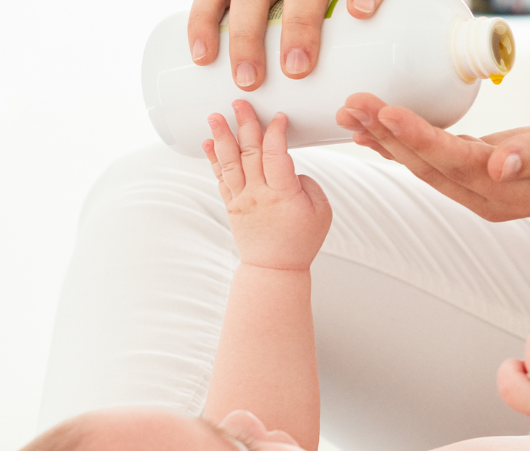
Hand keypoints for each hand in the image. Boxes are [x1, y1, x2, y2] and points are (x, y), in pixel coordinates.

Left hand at [187, 0, 383, 90]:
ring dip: (297, 28)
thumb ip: (270, 43)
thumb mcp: (276, 15)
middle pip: (251, 1)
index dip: (203, 25)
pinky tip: (359, 13)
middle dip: (245, 39)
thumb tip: (264, 107)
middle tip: (249, 80)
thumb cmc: (297, 11)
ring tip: (297, 67)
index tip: (203, 59)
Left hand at [204, 101, 331, 270]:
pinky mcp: (232, 205)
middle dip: (244, 124)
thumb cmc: (301, 241)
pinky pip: (220, 178)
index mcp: (283, 195)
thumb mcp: (321, 212)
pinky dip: (214, 159)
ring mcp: (242, 199)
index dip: (276, 132)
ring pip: (229, 162)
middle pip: (249, 152)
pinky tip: (208, 142)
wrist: (274, 268)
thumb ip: (308, 184)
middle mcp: (258, 194)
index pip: (276, 154)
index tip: (278, 117)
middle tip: (239, 102)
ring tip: (214, 116)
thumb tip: (290, 168)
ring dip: (222, 137)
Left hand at [336, 93, 529, 220]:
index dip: (416, 138)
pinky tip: (384, 126)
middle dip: (386, 135)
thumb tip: (500, 165)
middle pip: (427, 165)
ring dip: (389, 138)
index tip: (385, 112)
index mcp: (509, 191)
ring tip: (353, 112)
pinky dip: (410, 140)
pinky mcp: (488, 171)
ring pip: (427, 163)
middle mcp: (490, 195)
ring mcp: (487, 186)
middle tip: (351, 104)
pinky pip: (440, 156)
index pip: (452, 162)